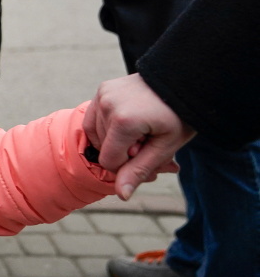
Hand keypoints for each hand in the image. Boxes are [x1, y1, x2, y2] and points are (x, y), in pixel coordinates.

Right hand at [84, 74, 195, 199]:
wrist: (183, 81)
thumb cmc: (179, 116)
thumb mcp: (165, 147)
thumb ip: (140, 170)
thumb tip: (122, 195)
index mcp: (124, 121)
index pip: (110, 161)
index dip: (129, 164)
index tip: (149, 151)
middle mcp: (108, 105)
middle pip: (103, 148)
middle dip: (124, 150)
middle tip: (148, 139)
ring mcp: (103, 94)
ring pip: (97, 134)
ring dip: (115, 138)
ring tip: (139, 129)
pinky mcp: (102, 89)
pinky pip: (94, 118)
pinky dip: (106, 127)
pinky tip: (126, 124)